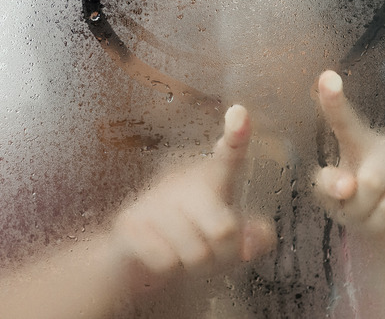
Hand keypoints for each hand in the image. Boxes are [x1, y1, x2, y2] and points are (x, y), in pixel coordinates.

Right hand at [108, 105, 275, 292]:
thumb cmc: (192, 237)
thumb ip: (253, 238)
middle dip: (225, 256)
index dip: (237, 135)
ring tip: (185, 255)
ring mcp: (153, 201)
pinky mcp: (129, 222)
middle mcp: (183, 183)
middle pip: (224, 230)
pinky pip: (165, 261)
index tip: (240, 113)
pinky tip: (161, 254)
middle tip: (215, 255)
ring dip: (196, 268)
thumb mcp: (229, 239)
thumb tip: (255, 242)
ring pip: (196, 253)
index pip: (230, 155)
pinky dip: (170, 270)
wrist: (135, 254)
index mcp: (213, 179)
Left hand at [314, 70, 384, 240]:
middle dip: (359, 208)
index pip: (343, 120)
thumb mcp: (331, 196)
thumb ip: (327, 186)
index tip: (326, 76)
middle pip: (370, 183)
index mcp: (359, 141)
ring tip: (376, 217)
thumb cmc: (355, 201)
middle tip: (358, 211)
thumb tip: (348, 185)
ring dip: (376, 223)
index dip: (333, 100)